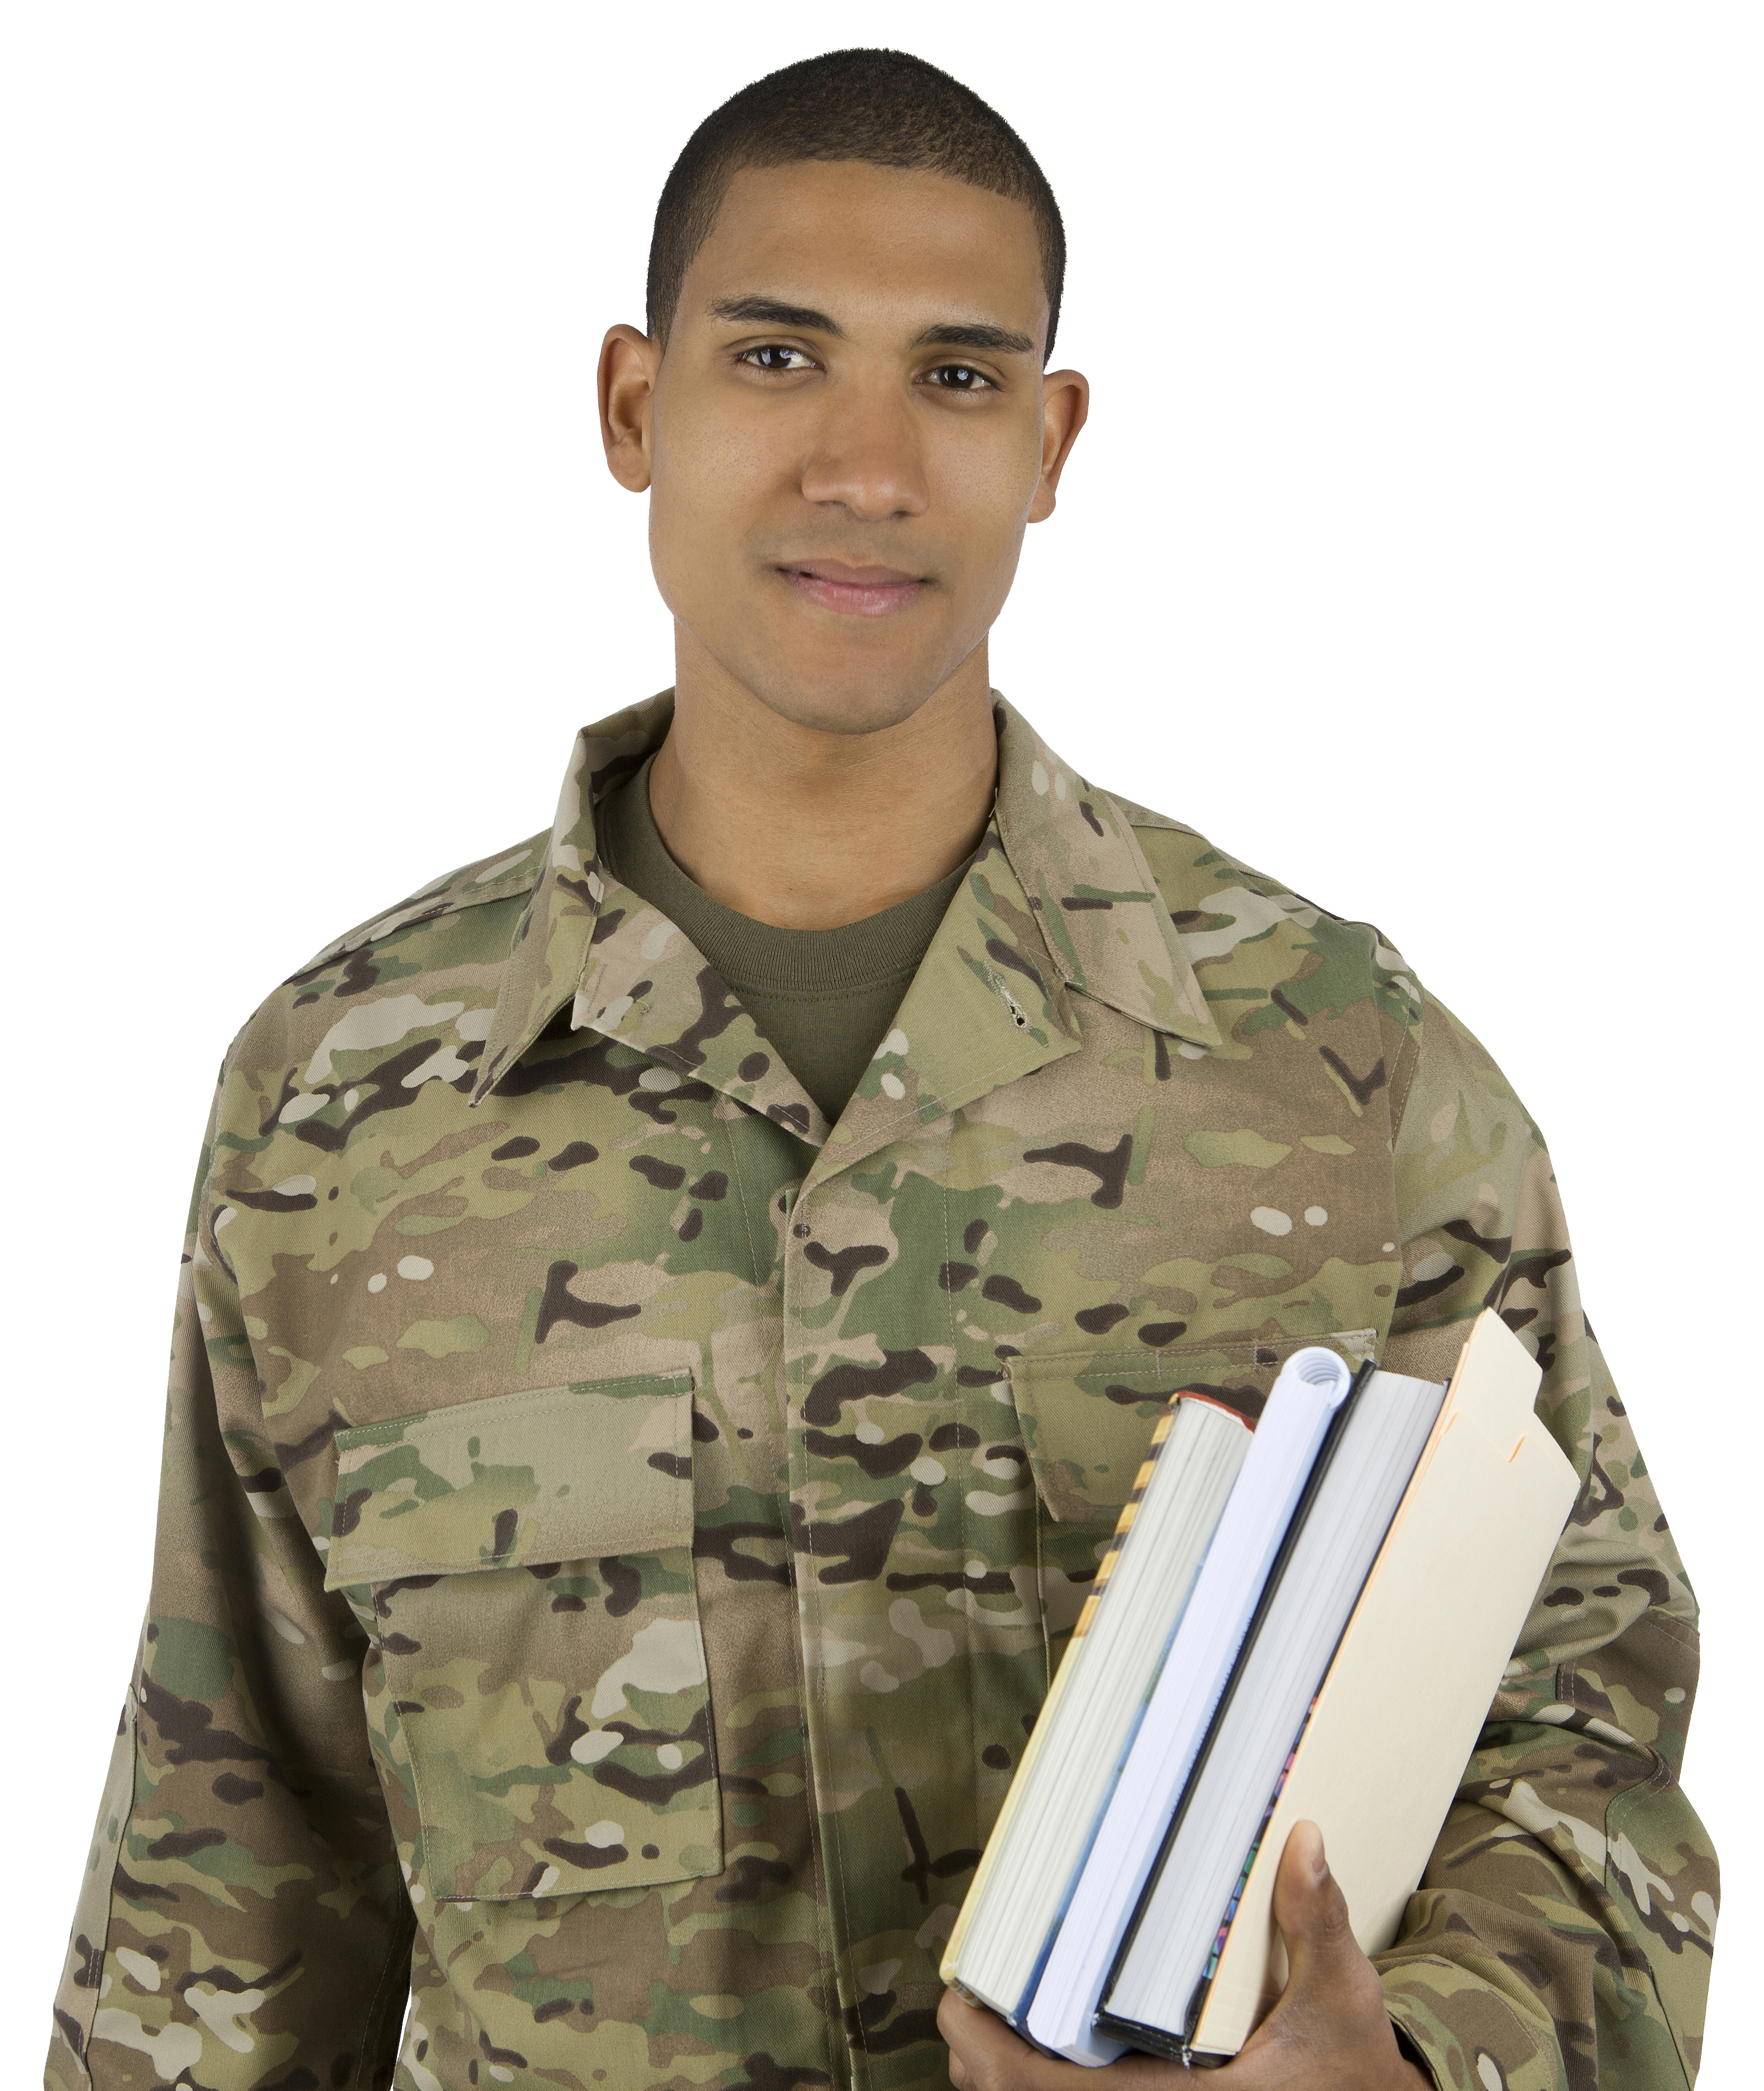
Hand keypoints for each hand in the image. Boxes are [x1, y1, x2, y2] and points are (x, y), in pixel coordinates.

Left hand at [937, 1821, 1429, 2088]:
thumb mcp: (1341, 1996)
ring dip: (1006, 2058)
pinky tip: (1042, 2023)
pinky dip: (1039, 2071)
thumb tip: (1304, 1841)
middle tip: (967, 1982)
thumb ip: (1317, 1923)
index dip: (989, 2051)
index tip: (960, 1997)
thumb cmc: (1350, 2063)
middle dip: (980, 2048)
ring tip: (993, 1995)